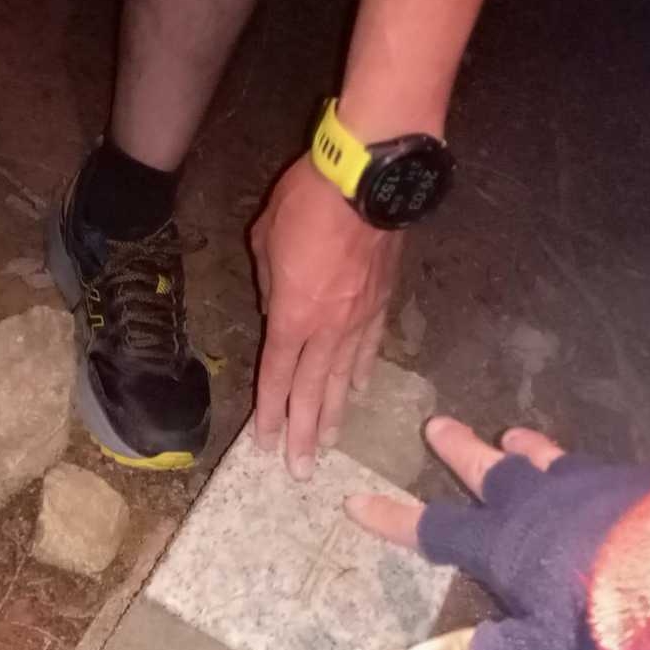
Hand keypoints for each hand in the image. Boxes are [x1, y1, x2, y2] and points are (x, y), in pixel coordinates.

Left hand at [250, 155, 402, 479]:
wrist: (369, 179)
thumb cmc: (308, 202)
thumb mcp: (265, 240)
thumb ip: (269, 284)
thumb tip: (276, 308)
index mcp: (293, 315)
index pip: (277, 375)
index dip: (271, 412)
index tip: (266, 443)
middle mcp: (328, 328)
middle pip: (312, 391)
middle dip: (304, 433)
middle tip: (301, 471)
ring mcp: (360, 318)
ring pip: (344, 379)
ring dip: (334, 415)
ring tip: (327, 445)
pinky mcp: (384, 303)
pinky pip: (369, 350)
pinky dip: (362, 375)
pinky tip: (358, 393)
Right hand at [346, 416, 649, 649]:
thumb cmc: (600, 623)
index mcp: (502, 545)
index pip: (434, 531)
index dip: (393, 519)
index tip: (356, 500)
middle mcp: (537, 504)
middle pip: (488, 470)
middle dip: (458, 450)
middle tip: (436, 425)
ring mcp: (589, 487)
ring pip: (545, 459)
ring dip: (524, 448)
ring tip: (512, 434)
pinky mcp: (636, 483)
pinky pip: (596, 468)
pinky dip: (581, 466)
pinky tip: (594, 470)